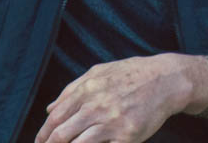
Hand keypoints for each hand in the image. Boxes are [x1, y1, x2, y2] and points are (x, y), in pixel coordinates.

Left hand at [35, 53, 201, 142]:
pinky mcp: (127, 137)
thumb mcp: (100, 72)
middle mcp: (97, 106)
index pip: (55, 118)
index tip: (41, 142)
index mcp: (87, 90)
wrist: (166, 80)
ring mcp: (112, 123)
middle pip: (62, 135)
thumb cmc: (132, 74)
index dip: (43, 134)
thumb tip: (50, 109)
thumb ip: (72, 89)